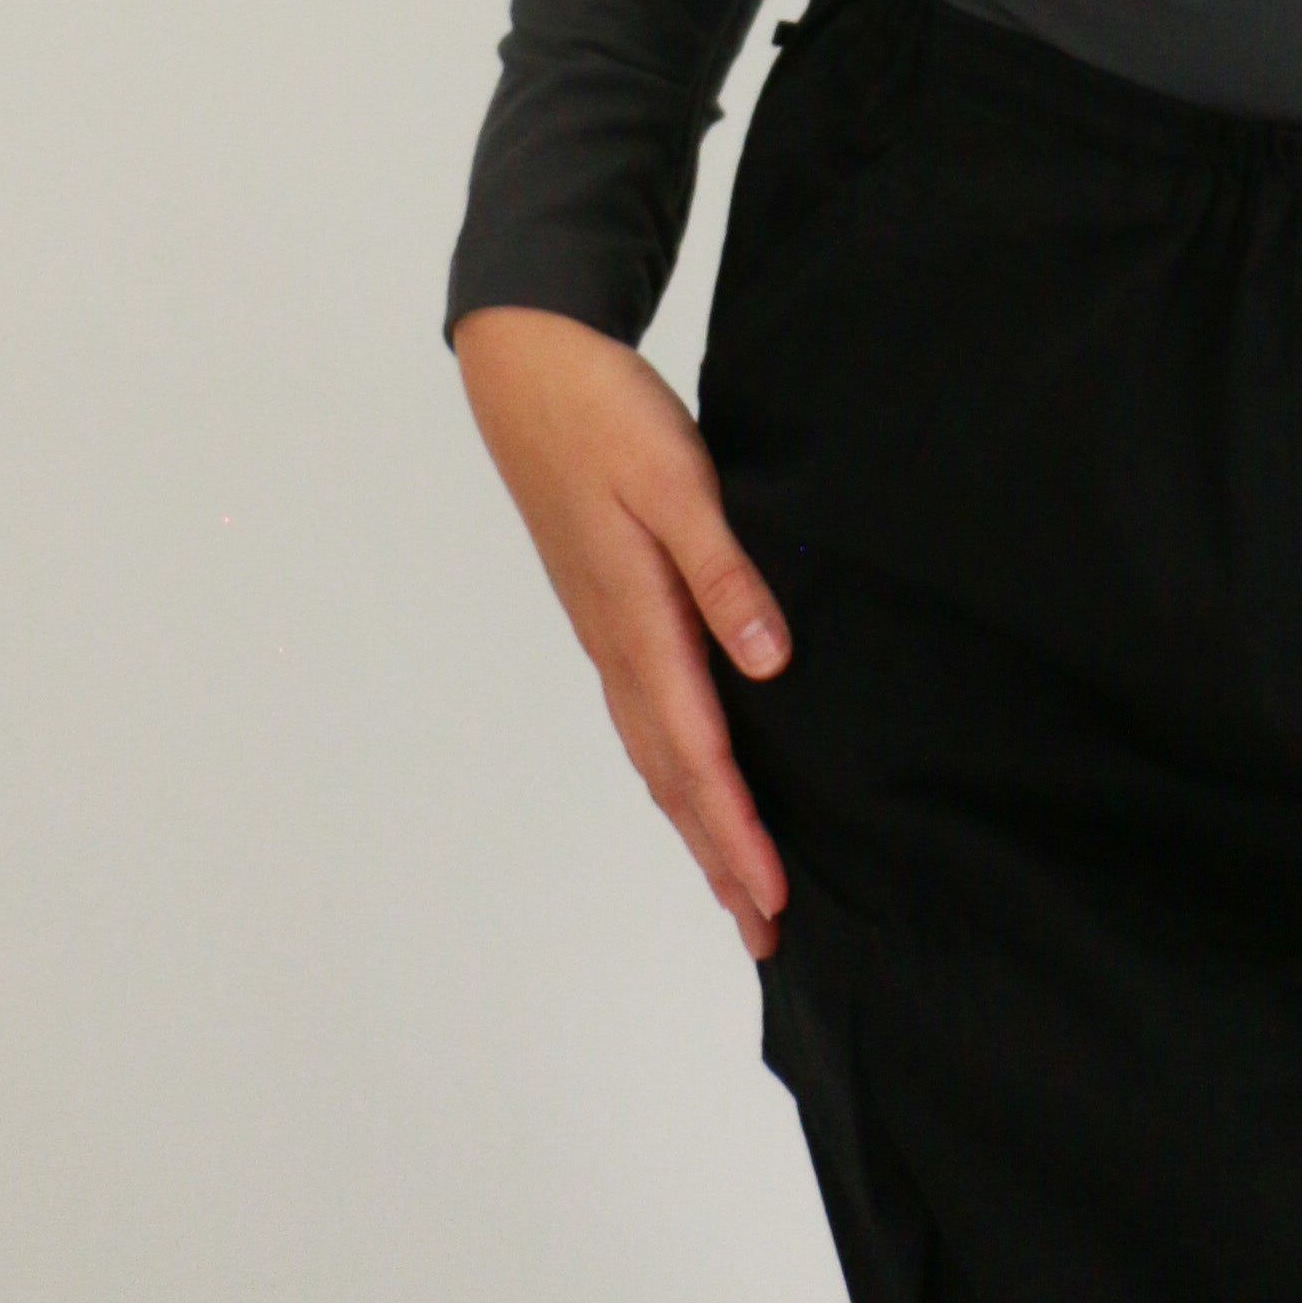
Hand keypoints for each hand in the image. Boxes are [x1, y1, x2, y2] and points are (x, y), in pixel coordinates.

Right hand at [453, 304, 793, 958]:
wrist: (529, 370)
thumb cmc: (604, 416)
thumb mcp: (679, 480)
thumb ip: (724, 573)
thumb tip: (768, 662)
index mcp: (638, 622)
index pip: (698, 753)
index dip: (737, 830)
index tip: (773, 895)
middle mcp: (618, 645)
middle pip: (675, 776)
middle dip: (720, 857)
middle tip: (767, 932)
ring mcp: (608, 632)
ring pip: (658, 753)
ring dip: (700, 822)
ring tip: (740, 884)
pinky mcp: (609, 610)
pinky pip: (648, 714)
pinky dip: (679, 767)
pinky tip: (699, 775)